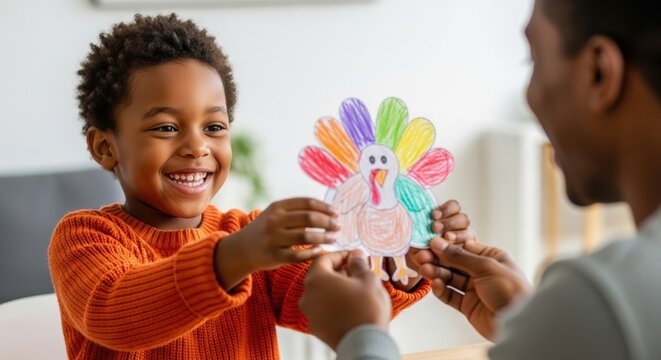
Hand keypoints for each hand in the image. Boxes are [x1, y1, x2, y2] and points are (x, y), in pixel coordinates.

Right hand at [215, 198, 338, 289]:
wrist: (242, 249)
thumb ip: (296, 210)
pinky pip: (298, 255)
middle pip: (308, 218)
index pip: (306, 203)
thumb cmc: (266, 229)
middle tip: (338, 226)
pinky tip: (320, 251)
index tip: (336, 213)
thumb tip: (328, 210)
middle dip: (328, 222)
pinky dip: (312, 253)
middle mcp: (274, 221)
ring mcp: (273, 239)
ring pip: (305, 236)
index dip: (325, 207)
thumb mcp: (276, 213)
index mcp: (277, 207)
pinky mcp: (273, 256)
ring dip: (324, 237)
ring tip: (334, 239)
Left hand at [300, 250, 390, 349]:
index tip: (354, 256)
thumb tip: (355, 256)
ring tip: (354, 289)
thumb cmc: (366, 309)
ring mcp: (309, 313)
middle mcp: (307, 295)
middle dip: (338, 271)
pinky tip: (349, 305)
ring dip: (335, 288)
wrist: (365, 344)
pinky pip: (322, 309)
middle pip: (320, 275)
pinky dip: (333, 303)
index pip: (323, 258)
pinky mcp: (316, 328)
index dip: (340, 255)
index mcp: (317, 279)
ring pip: (320, 293)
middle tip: (355, 271)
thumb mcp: (367, 279)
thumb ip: (358, 264)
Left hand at [388, 200, 472, 290]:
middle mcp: (458, 228)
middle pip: (463, 219)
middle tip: (435, 228)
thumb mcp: (415, 236)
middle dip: (450, 222)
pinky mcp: (466, 257)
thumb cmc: (417, 244)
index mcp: (447, 217)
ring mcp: (464, 243)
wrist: (419, 263)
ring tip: (445, 240)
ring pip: (469, 234)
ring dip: (457, 236)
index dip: (446, 208)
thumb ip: (416, 231)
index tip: (433, 215)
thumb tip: (410, 229)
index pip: (454, 206)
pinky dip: (457, 254)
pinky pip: (468, 253)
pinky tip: (447, 257)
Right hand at [416, 237, 531, 339]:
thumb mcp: (485, 267)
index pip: (463, 248)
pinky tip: (436, 284)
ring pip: (450, 278)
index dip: (446, 245)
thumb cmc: (511, 290)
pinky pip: (450, 295)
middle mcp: (481, 272)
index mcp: (491, 257)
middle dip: (437, 259)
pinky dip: (442, 290)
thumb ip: (459, 256)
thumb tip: (438, 243)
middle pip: (454, 263)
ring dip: (437, 273)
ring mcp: (474, 289)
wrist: (517, 322)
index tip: (430, 242)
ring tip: (425, 270)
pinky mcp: (468, 305)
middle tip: (421, 256)